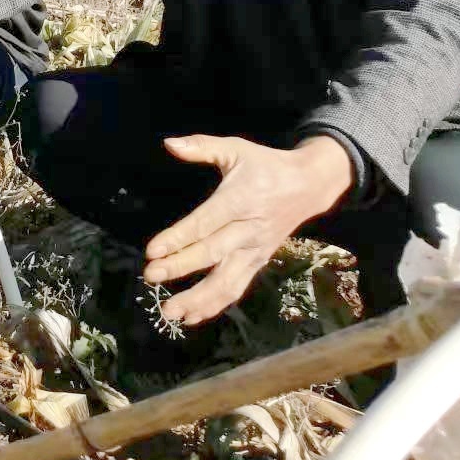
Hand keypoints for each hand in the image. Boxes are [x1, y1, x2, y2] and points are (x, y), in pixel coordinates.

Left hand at [144, 134, 353, 325]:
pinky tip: (192, 316)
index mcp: (238, 201)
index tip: (152, 251)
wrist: (309, 186)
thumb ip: (201, 146)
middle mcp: (247, 230)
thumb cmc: (266, 166)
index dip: (178, 238)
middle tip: (150, 278)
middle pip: (211, 254)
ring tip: (170, 312)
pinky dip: (215, 305)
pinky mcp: (259, 262)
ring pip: (227, 281)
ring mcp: (254, 251)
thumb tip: (169, 143)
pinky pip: (237, 288)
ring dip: (198, 299)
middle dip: (180, 268)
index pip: (204, 223)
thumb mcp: (236, 149)